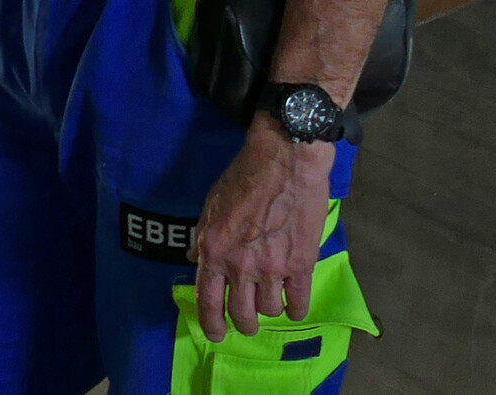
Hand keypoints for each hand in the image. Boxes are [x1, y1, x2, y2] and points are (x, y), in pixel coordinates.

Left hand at [192, 118, 333, 340]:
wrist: (283, 162)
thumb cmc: (243, 178)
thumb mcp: (210, 205)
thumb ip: (202, 237)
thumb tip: (194, 259)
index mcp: (212, 250)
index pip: (207, 300)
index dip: (211, 324)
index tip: (217, 334)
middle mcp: (240, 265)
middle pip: (241, 314)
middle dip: (244, 324)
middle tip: (247, 323)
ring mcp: (272, 267)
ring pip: (270, 311)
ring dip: (269, 311)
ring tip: (270, 301)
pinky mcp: (301, 264)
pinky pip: (299, 303)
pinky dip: (296, 309)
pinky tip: (293, 305)